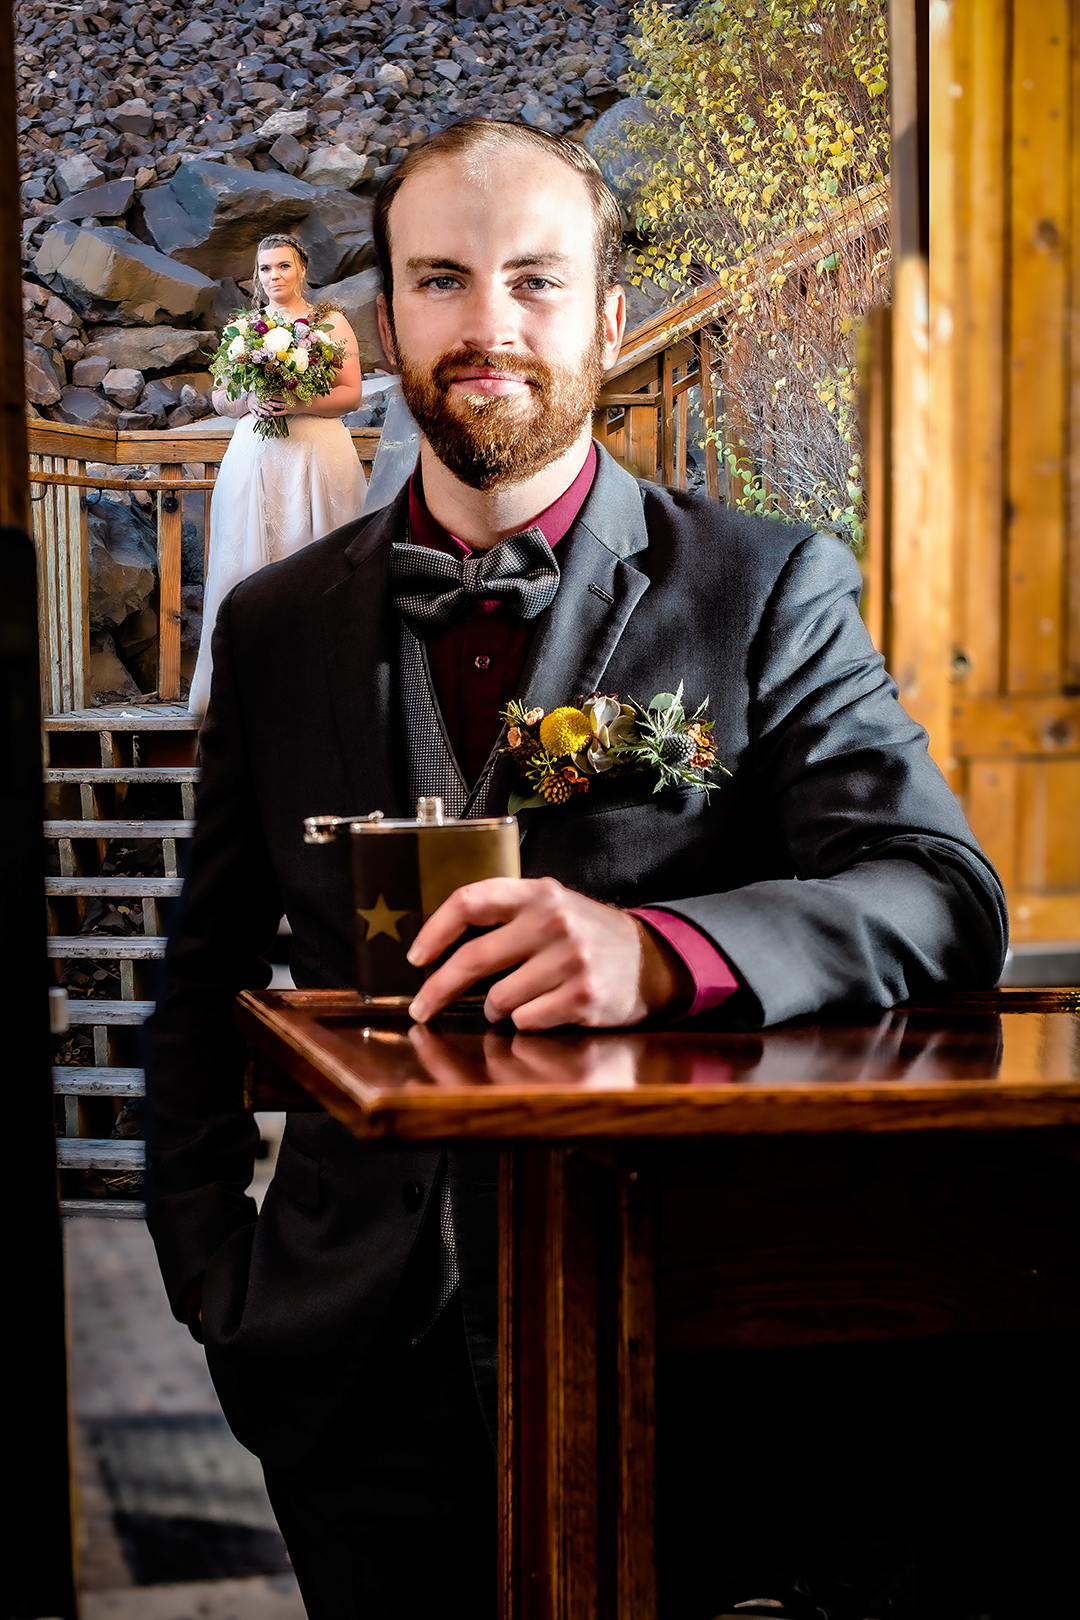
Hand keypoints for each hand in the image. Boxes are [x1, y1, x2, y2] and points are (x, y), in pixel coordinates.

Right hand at [249, 393, 289, 420]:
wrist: (248, 398)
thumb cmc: (259, 395)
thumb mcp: (263, 392)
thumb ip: (270, 392)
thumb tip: (280, 392)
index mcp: (258, 394)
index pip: (264, 396)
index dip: (268, 398)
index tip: (273, 400)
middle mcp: (255, 400)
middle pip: (261, 403)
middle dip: (266, 406)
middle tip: (272, 409)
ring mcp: (253, 405)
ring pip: (258, 409)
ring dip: (264, 412)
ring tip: (269, 415)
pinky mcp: (251, 410)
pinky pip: (254, 415)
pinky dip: (259, 418)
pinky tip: (263, 420)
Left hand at [406, 877, 692, 1028]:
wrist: (651, 961)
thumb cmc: (587, 936)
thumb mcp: (552, 906)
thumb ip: (506, 914)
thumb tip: (439, 946)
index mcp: (538, 893)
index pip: (470, 901)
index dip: (434, 930)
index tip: (416, 958)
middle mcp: (553, 921)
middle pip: (474, 958)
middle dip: (439, 988)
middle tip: (422, 1008)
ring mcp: (570, 959)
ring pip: (499, 998)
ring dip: (496, 1008)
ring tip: (513, 1002)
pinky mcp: (583, 996)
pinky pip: (527, 1020)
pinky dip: (525, 1022)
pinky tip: (543, 1011)